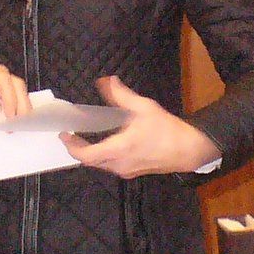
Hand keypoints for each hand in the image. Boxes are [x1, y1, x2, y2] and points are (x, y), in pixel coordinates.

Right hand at [0, 61, 30, 122]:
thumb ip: (0, 111)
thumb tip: (17, 126)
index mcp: (1, 79)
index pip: (20, 87)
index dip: (27, 102)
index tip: (31, 120)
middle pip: (15, 82)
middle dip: (21, 102)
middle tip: (21, 121)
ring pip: (3, 80)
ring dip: (9, 99)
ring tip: (10, 117)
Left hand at [63, 76, 222, 178]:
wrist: (189, 149)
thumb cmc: (167, 130)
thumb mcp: (144, 107)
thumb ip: (121, 95)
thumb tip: (106, 81)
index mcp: (119, 149)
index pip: (86, 155)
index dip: (71, 147)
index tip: (65, 134)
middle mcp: (119, 164)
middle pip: (91, 161)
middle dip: (79, 149)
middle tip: (73, 134)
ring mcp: (126, 171)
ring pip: (101, 165)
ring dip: (92, 153)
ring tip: (87, 137)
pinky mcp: (133, 172)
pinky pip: (112, 166)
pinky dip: (104, 156)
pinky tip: (107, 143)